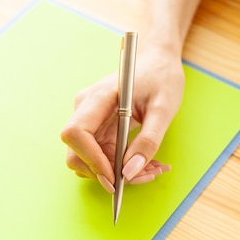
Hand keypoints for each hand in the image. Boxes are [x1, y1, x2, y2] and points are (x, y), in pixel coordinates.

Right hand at [60, 45, 183, 192]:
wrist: (157, 61)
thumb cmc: (160, 77)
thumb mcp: (163, 108)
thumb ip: (147, 141)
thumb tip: (129, 173)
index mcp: (97, 98)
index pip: (76, 133)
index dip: (91, 159)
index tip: (115, 178)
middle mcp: (85, 110)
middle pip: (76, 152)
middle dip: (105, 173)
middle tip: (142, 176)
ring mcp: (89, 120)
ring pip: (89, 160)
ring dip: (117, 173)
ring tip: (152, 168)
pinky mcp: (96, 129)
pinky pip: (101, 156)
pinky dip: (121, 166)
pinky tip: (146, 162)